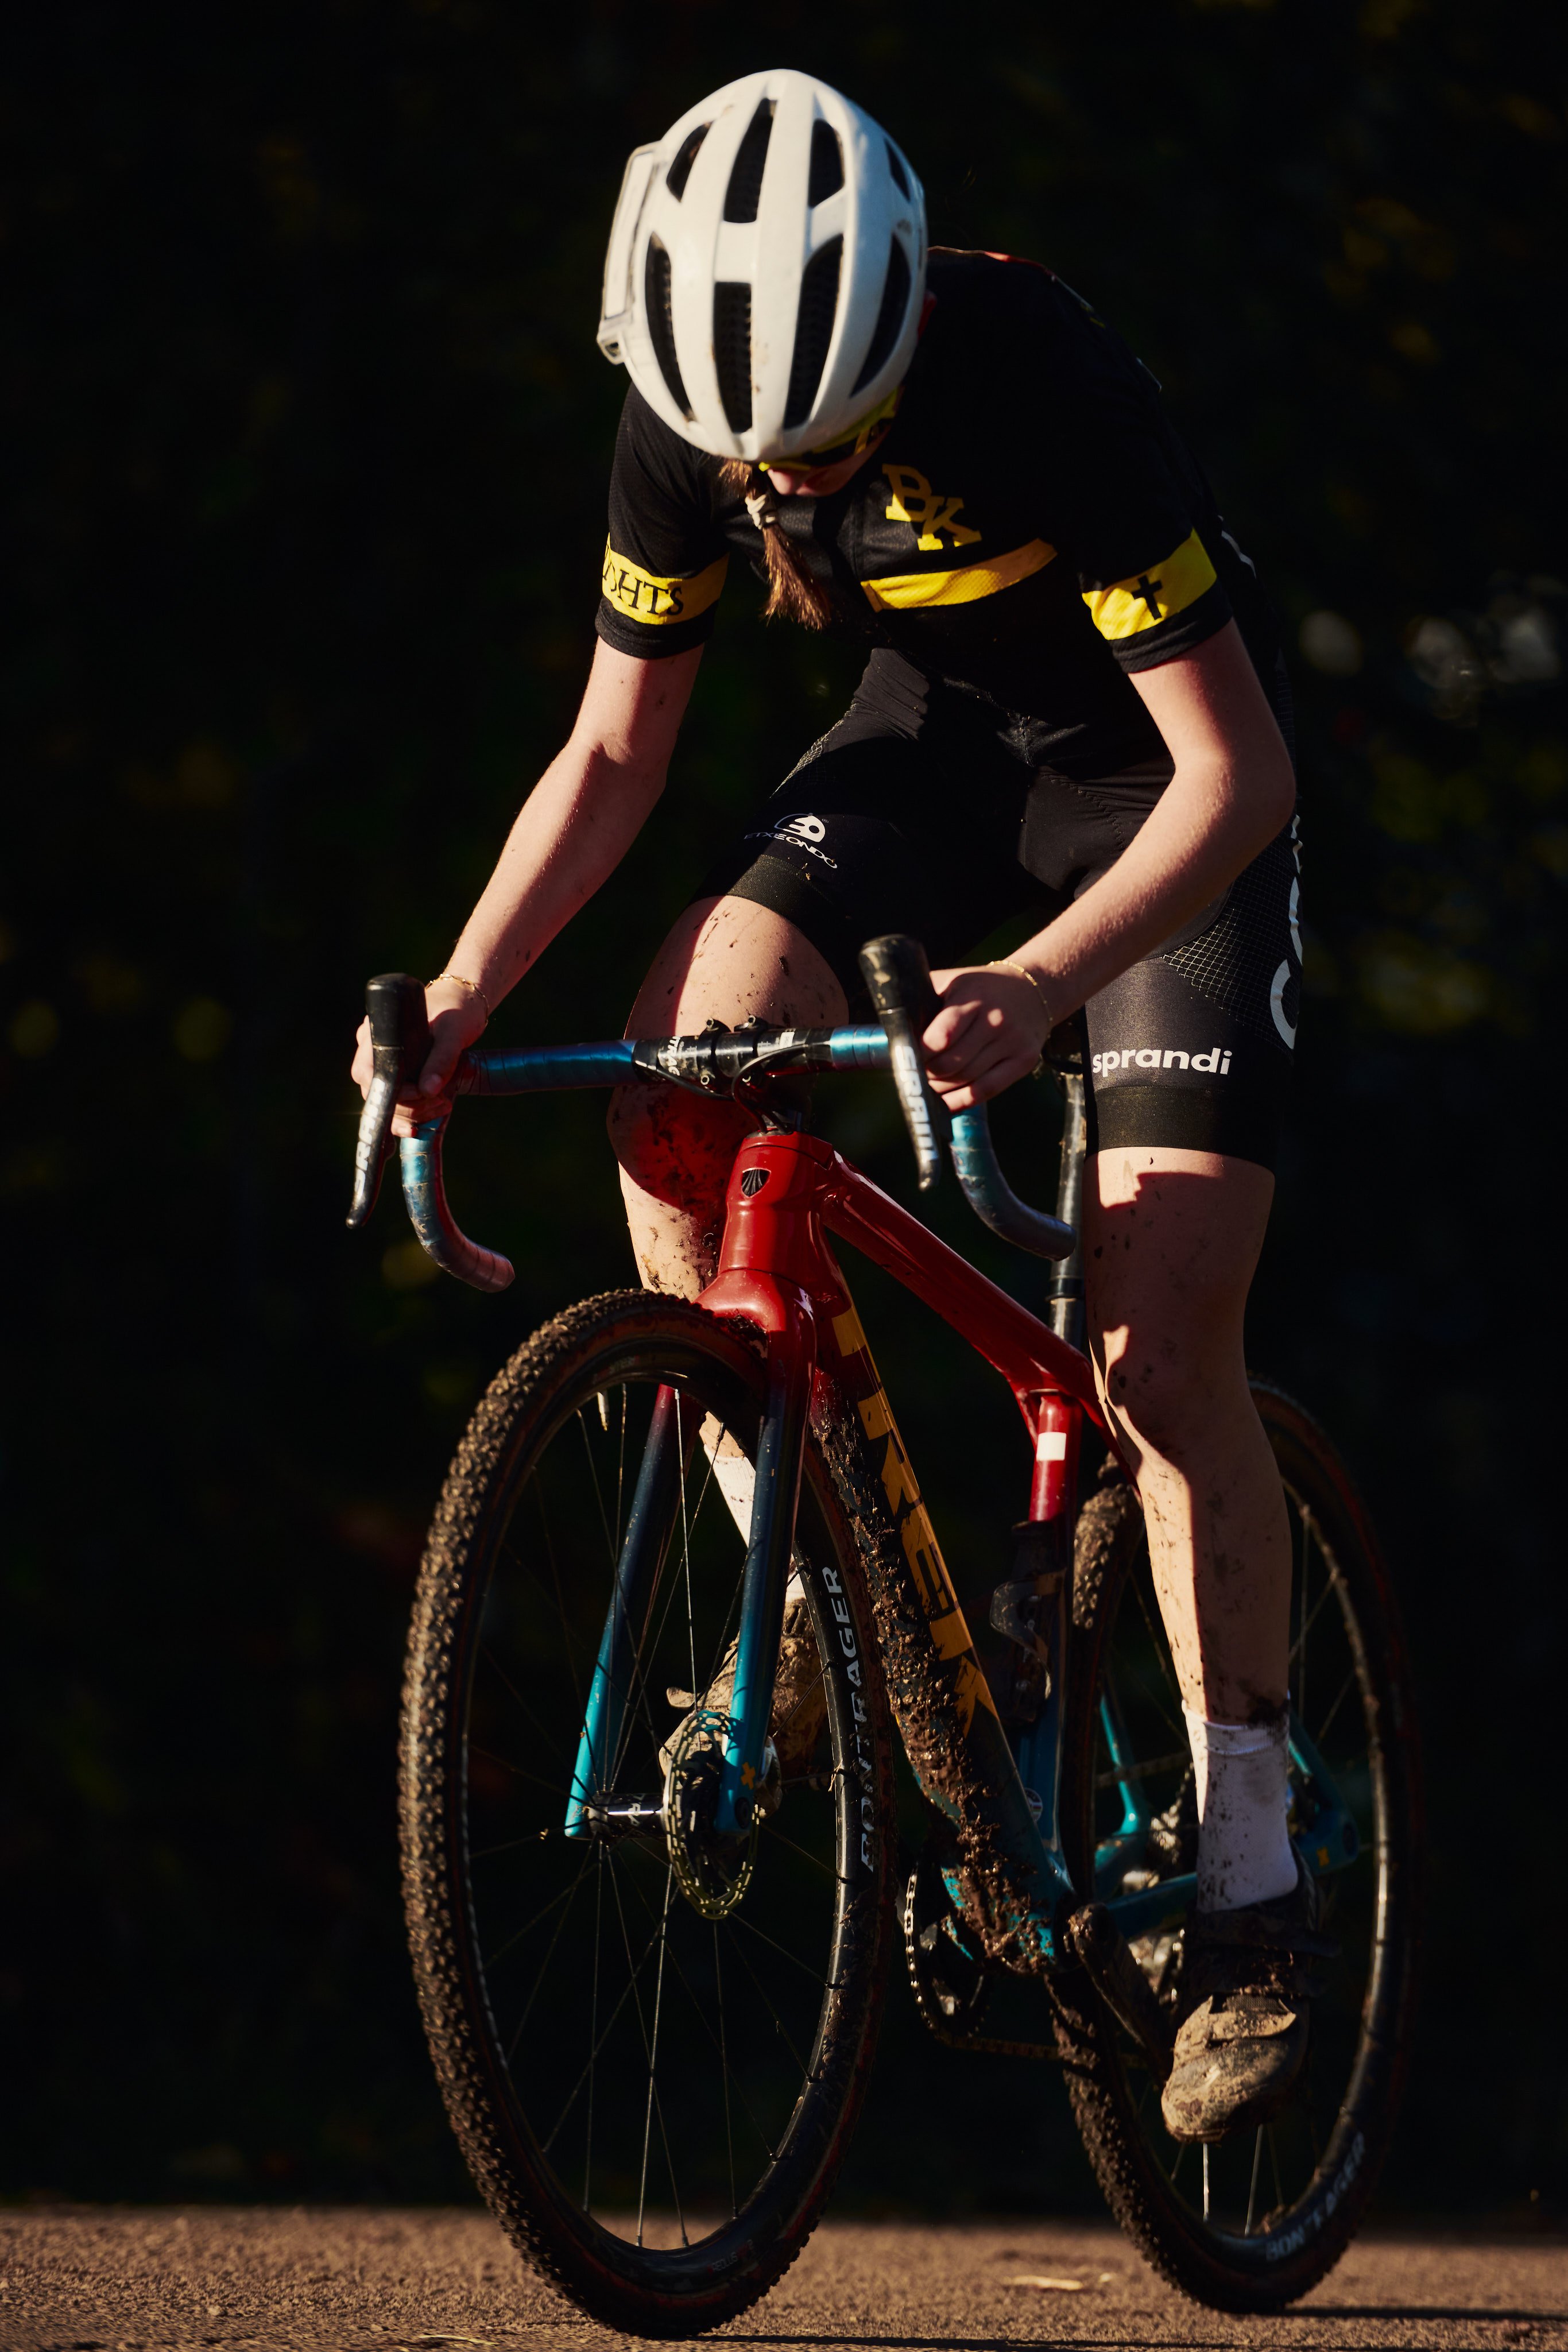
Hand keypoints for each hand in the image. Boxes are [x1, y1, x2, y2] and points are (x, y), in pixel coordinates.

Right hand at [350, 977, 490, 1136]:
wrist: (465, 1003)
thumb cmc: (457, 1010)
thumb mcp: (453, 1033)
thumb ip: (442, 1060)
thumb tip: (428, 1091)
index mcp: (378, 1033)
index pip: (367, 1074)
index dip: (392, 1092)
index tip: (422, 1093)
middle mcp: (374, 1050)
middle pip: (377, 1093)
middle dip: (409, 1107)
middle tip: (442, 1102)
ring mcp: (385, 1063)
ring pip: (388, 1102)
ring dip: (415, 1113)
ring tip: (444, 1104)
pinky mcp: (400, 1074)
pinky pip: (398, 1102)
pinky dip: (413, 1113)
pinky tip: (430, 1117)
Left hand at [922, 964, 1051, 1111]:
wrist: (1034, 988)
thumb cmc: (981, 988)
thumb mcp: (952, 981)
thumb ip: (924, 1000)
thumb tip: (892, 1029)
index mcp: (973, 998)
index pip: (943, 1034)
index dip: (922, 1052)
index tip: (909, 1055)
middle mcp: (996, 1021)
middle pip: (953, 1063)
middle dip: (928, 1072)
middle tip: (917, 1071)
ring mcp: (1012, 1043)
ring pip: (967, 1079)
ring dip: (941, 1088)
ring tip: (929, 1084)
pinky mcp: (1024, 1061)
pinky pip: (987, 1090)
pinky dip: (962, 1101)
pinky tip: (946, 1103)